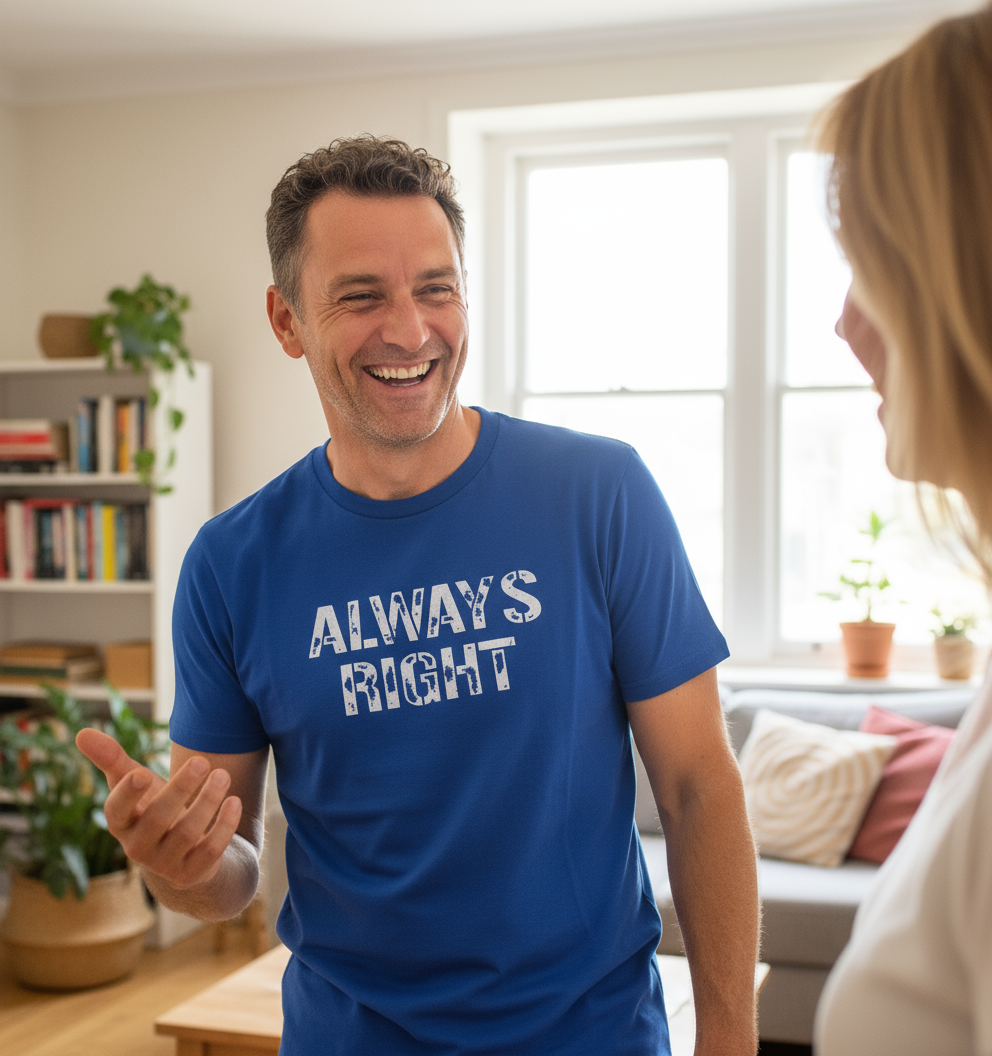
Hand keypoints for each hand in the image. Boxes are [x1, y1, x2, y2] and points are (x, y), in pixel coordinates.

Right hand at [76, 727, 242, 889]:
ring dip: (207, 802)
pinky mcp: (192, 873)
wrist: (182, 850)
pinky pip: (209, 852)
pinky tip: (235, 801)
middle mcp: (138, 847)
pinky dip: (224, 827)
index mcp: (122, 823)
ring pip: (186, 833)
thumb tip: (80, 733)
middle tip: (202, 761)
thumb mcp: (134, 782)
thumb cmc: (153, 806)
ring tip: (223, 774)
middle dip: (180, 789)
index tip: (142, 773)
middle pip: (157, 819)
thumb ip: (111, 759)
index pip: (116, 812)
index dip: (127, 795)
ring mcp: (165, 863)